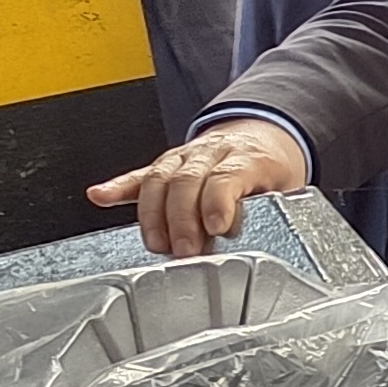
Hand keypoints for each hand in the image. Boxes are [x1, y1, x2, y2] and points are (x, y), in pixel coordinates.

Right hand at [88, 118, 310, 256]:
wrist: (264, 135)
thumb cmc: (273, 169)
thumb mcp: (287, 189)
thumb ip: (270, 211)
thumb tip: (250, 240)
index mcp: (247, 157)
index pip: (226, 177)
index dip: (218, 202)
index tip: (216, 227)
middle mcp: (212, 152)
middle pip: (187, 180)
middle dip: (182, 219)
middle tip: (186, 251)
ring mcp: (185, 156)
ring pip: (160, 178)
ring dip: (153, 214)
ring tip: (157, 244)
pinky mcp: (166, 163)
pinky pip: (140, 175)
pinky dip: (118, 187)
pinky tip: (100, 196)